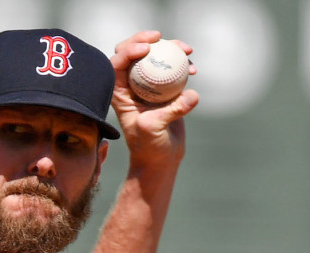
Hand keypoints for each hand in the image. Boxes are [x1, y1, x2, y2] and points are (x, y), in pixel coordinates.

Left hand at [110, 31, 199, 166]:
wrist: (160, 157)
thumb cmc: (149, 147)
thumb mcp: (154, 129)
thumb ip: (170, 111)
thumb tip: (192, 94)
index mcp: (118, 92)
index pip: (116, 63)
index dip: (127, 50)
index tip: (146, 48)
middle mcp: (130, 85)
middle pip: (132, 53)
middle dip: (144, 39)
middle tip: (160, 37)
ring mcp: (148, 84)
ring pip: (154, 57)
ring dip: (170, 48)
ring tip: (187, 50)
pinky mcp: (164, 87)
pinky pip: (172, 68)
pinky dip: (183, 64)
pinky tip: (194, 69)